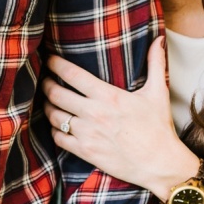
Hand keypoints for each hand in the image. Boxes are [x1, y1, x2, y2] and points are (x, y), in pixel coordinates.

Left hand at [44, 36, 198, 199]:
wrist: (159, 164)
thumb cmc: (158, 128)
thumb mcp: (158, 93)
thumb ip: (155, 63)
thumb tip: (159, 39)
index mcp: (108, 96)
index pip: (72, 74)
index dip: (55, 64)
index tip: (48, 59)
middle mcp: (94, 113)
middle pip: (56, 93)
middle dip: (46, 84)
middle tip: (44, 79)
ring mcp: (87, 134)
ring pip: (54, 116)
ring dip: (48, 106)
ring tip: (48, 101)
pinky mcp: (85, 152)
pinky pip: (58, 138)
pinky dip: (54, 130)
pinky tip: (57, 125)